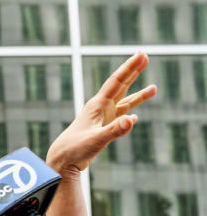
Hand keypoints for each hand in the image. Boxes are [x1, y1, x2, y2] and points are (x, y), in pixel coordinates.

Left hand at [46, 52, 155, 174]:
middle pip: (120, 86)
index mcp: (98, 105)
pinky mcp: (101, 130)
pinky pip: (119, 119)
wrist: (61, 161)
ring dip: (138, 95)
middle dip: (133, 72)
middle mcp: (100, 109)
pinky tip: (134, 118)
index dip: (129, 67)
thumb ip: (114, 130)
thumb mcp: (96, 140)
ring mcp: (101, 119)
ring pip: (123, 103)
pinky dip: (128, 116)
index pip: (117, 82)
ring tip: (154, 88)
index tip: (142, 54)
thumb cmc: (74, 149)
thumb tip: (132, 120)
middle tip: (145, 56)